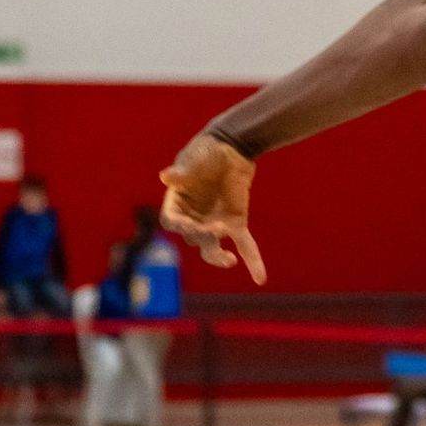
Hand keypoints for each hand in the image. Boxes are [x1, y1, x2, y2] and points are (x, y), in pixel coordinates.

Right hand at [159, 133, 265, 284]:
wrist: (232, 146)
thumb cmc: (206, 151)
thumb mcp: (194, 159)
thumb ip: (183, 172)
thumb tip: (166, 176)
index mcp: (176, 204)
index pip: (172, 223)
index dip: (180, 226)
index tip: (189, 226)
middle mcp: (193, 219)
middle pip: (193, 237)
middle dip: (203, 236)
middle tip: (217, 229)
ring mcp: (214, 224)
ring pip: (213, 248)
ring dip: (220, 256)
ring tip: (230, 260)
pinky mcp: (236, 224)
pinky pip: (244, 245)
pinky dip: (253, 261)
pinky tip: (260, 279)